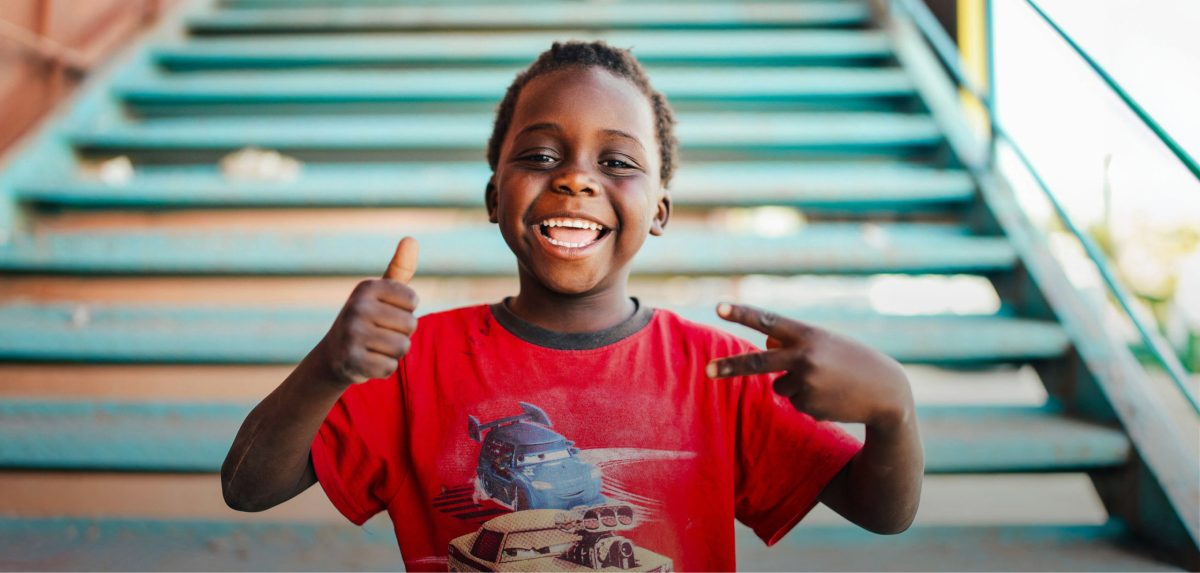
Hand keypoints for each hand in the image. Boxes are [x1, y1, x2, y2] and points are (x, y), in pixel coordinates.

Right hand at [316, 237, 419, 385]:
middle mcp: (356, 307)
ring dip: (393, 352)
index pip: (413, 300)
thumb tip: (411, 239)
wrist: (333, 356)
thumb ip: (400, 268)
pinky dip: (383, 368)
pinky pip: (390, 367)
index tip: (386, 313)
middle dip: (401, 334)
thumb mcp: (381, 293)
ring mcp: (352, 334)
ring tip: (375, 347)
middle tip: (379, 334)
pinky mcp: (351, 360)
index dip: (405, 311)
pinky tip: (367, 361)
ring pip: (402, 347)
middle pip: (410, 325)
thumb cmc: (367, 319)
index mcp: (367, 287)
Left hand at [706, 303, 912, 428]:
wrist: (886, 393)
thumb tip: (764, 343)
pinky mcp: (809, 405)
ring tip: (827, 383)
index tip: (719, 308)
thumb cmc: (853, 361)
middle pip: (757, 363)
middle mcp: (805, 357)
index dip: (742, 314)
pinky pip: (794, 402)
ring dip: (795, 386)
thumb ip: (794, 340)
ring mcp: (806, 383)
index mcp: (809, 334)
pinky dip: (808, 400)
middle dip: (728, 368)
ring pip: (779, 386)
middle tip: (706, 371)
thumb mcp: (826, 343)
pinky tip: (831, 397)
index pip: (768, 321)